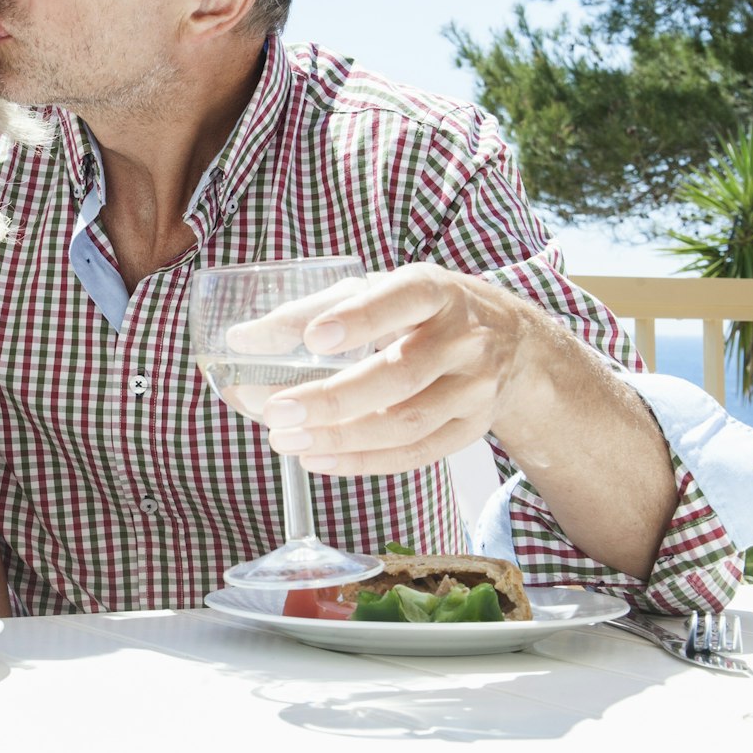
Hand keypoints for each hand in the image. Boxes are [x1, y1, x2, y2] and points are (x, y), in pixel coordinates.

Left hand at [259, 263, 536, 474]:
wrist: (512, 343)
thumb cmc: (424, 312)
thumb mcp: (377, 291)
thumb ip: (310, 311)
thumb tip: (241, 339)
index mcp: (435, 290)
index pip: (402, 300)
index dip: (359, 319)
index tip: (314, 338)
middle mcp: (463, 338)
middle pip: (400, 376)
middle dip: (333, 398)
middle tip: (275, 409)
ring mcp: (474, 388)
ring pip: (407, 423)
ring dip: (340, 437)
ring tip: (285, 439)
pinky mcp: (470, 429)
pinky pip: (415, 454)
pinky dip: (361, 461)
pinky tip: (317, 457)